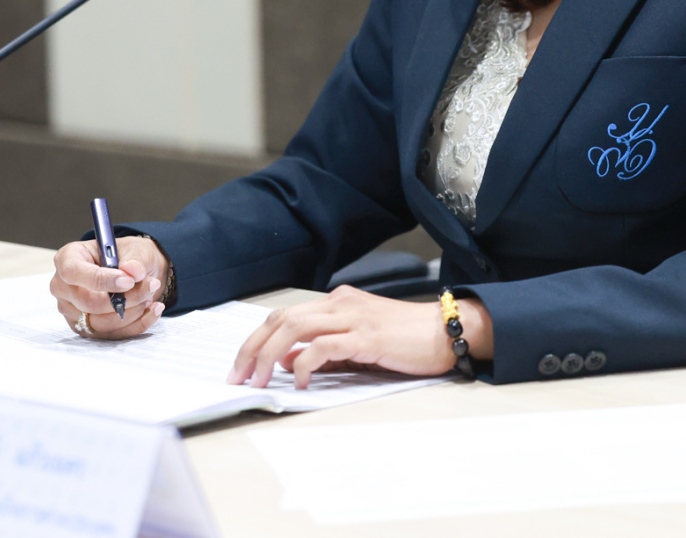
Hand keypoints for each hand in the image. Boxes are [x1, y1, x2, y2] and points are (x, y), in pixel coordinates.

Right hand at [49, 234, 167, 339]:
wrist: (134, 273)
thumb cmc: (127, 256)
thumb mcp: (135, 248)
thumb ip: (135, 258)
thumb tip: (133, 270)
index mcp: (67, 258)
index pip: (73, 273)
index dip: (101, 280)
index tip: (129, 281)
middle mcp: (63, 287)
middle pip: (87, 302)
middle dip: (124, 298)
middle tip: (150, 286)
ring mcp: (71, 311)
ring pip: (100, 322)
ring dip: (132, 311)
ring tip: (150, 294)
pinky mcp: (85, 329)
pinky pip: (111, 335)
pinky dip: (137, 324)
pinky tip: (152, 309)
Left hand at [228, 286, 490, 388]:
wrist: (446, 331)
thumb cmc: (406, 340)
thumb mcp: (358, 344)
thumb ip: (325, 351)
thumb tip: (289, 362)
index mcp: (337, 302)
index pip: (284, 315)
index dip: (256, 340)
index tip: (241, 367)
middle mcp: (340, 304)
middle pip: (281, 319)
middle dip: (252, 348)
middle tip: (238, 377)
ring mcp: (353, 317)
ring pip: (295, 328)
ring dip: (269, 356)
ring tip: (259, 381)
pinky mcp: (366, 336)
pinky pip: (324, 346)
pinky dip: (305, 364)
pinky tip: (299, 382)